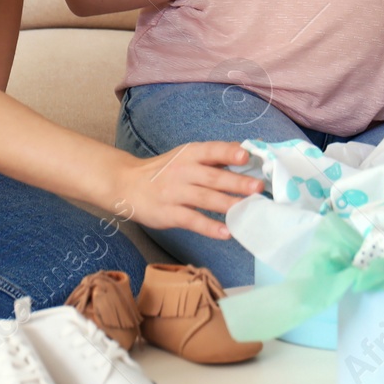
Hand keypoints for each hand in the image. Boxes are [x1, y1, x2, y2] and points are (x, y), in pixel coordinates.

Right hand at [111, 141, 265, 237]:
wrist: (126, 184)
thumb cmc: (164, 170)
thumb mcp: (186, 156)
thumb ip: (214, 156)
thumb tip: (249, 152)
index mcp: (190, 154)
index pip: (212, 150)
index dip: (229, 153)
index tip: (246, 156)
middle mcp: (183, 171)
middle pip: (213, 177)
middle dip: (237, 182)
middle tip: (258, 187)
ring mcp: (175, 193)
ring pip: (205, 198)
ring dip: (228, 204)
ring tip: (249, 209)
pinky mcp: (169, 213)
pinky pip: (192, 220)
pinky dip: (209, 227)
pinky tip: (226, 232)